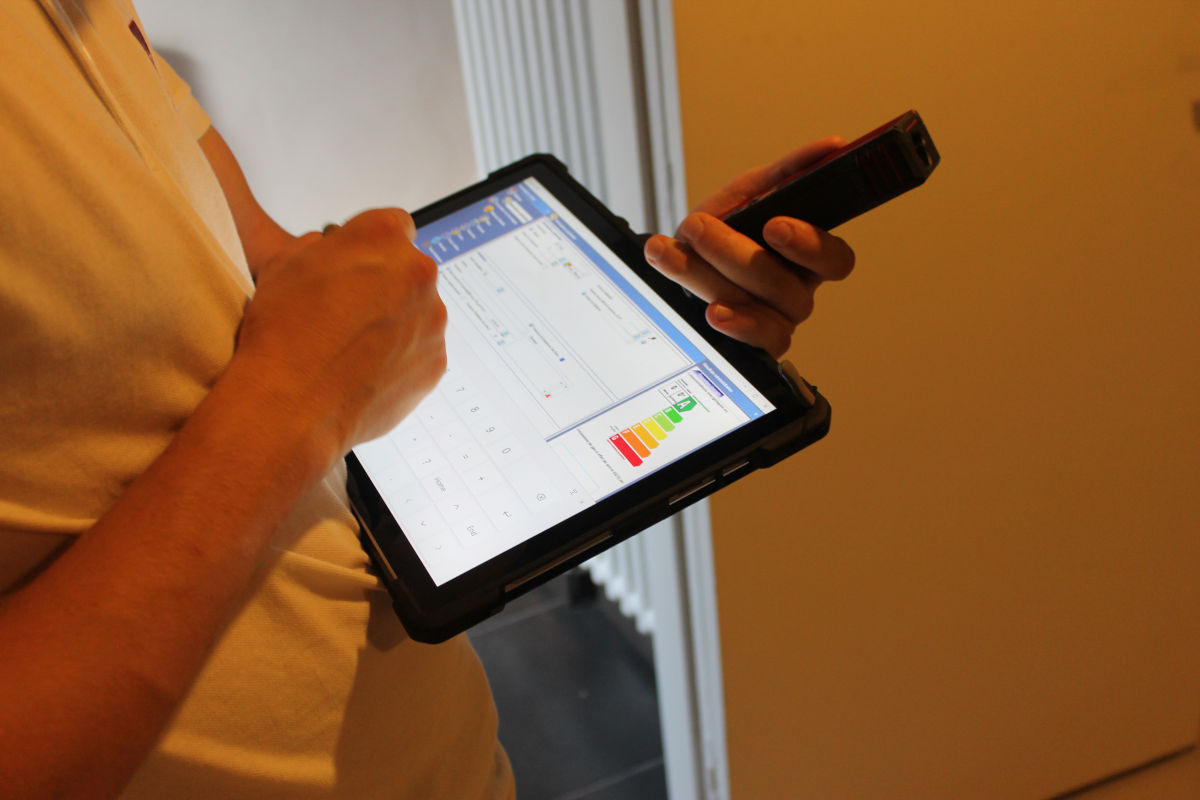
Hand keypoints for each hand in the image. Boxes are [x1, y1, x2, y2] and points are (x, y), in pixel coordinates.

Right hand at [233, 207, 446, 455]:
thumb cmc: (283, 336)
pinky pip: (420, 351)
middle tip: (347, 313)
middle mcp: (417, 273)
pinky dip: (400, 358)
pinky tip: (364, 371)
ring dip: (394, 323)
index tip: (357, 264)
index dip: (371, 247)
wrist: (292, 407)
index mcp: (382, 237)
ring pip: (417, 312)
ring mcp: (432, 320)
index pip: (393, 225)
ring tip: (351, 349)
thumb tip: (334, 249)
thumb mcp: (285, 264)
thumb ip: (323, 245)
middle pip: (408, 271)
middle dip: (385, 286)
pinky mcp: (437, 361)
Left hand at [643, 137, 855, 357]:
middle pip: (782, 284)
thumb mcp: (751, 191)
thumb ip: (789, 170)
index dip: (809, 245)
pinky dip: (733, 324)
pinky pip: (754, 342)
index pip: (835, 259)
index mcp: (809, 255)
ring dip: (707, 276)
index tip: (773, 225)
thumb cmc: (727, 224)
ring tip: (669, 254)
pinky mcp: (753, 342)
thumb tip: (833, 146)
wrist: (680, 255)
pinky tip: (711, 310)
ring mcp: (776, 320)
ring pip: (756, 307)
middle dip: (733, 252)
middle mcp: (797, 291)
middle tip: (698, 225)